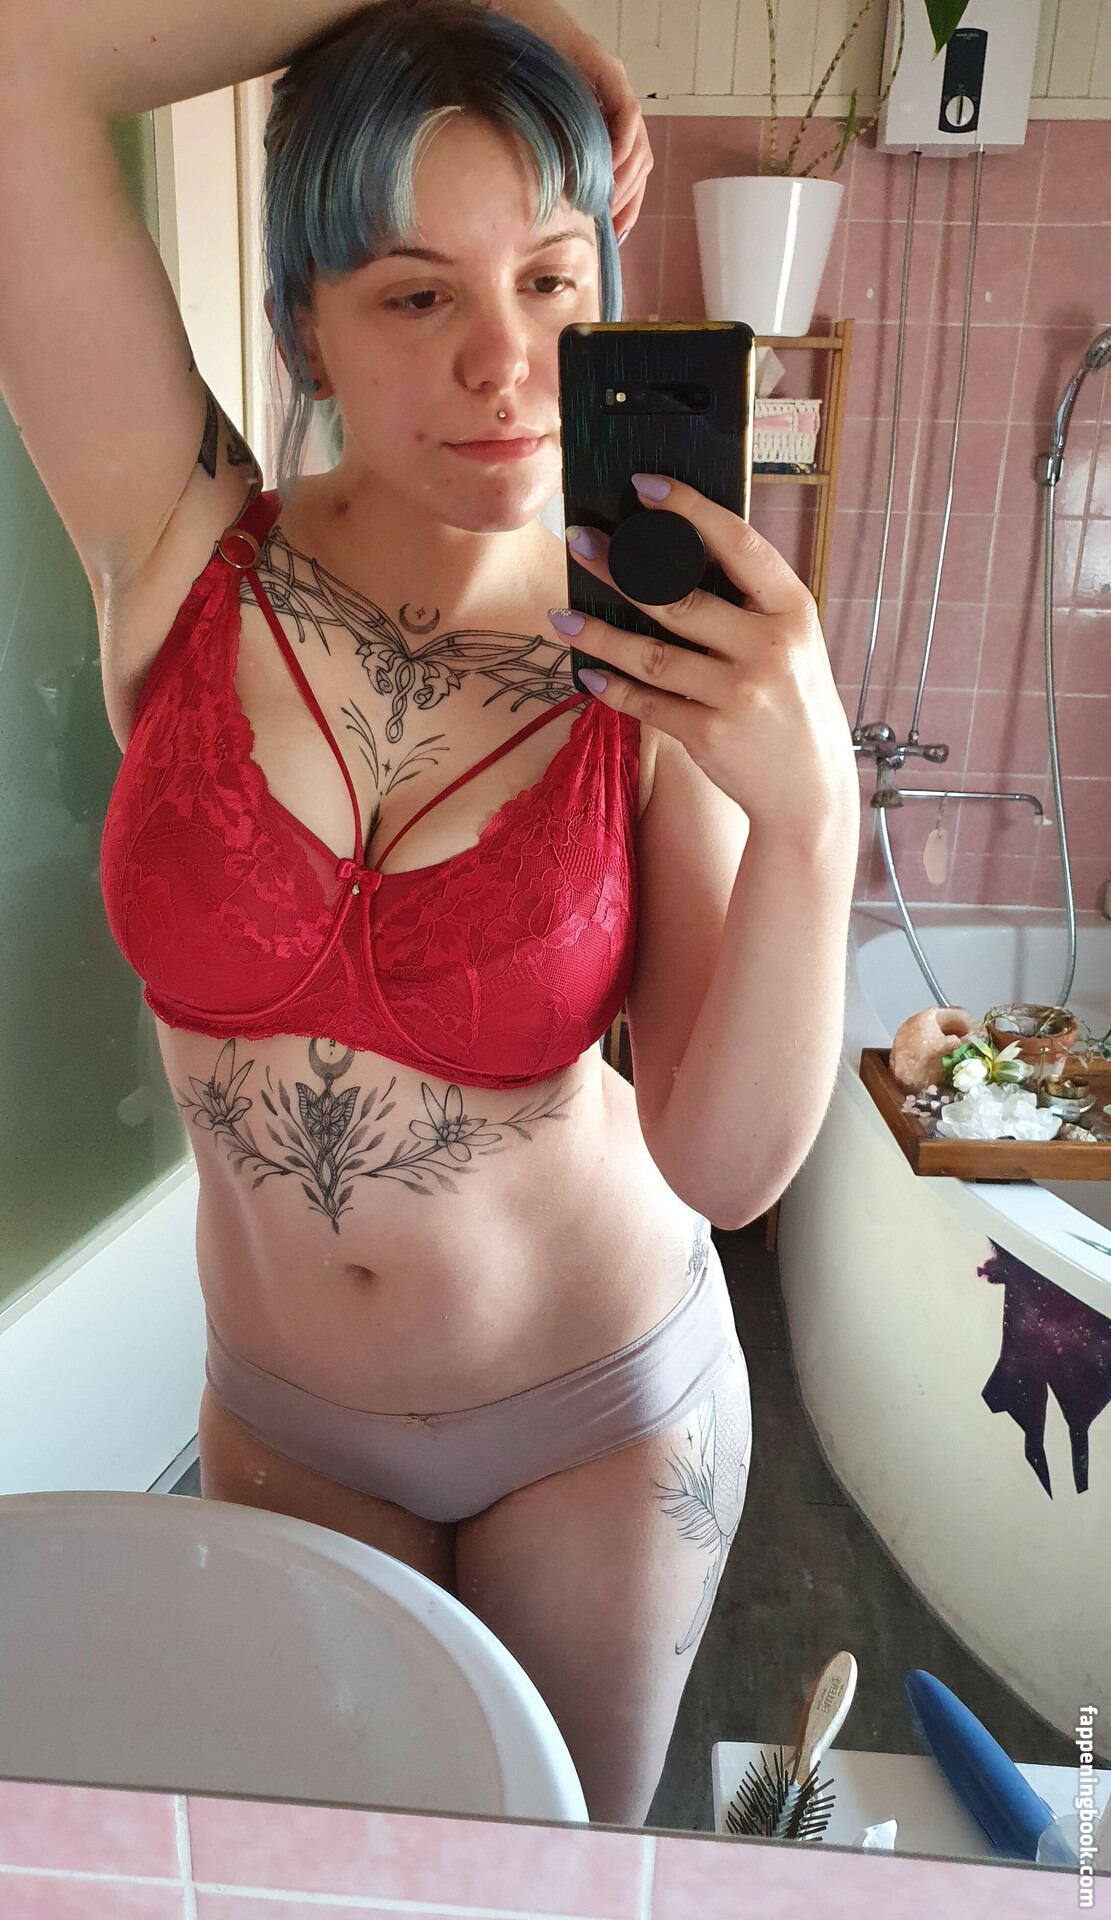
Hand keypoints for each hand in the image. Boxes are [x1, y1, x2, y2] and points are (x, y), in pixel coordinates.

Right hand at [485, 0, 652, 239]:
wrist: (509, 21)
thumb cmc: (518, 77)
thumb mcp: (539, 131)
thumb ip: (554, 160)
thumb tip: (554, 206)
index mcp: (604, 121)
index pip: (630, 169)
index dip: (629, 204)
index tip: (616, 234)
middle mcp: (616, 103)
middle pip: (641, 161)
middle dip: (629, 199)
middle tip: (609, 224)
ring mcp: (615, 86)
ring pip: (640, 143)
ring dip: (626, 178)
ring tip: (605, 199)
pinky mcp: (606, 69)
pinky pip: (627, 114)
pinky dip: (624, 143)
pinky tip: (609, 165)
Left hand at [547, 476, 858, 834]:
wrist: (811, 790)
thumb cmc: (793, 704)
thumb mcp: (792, 643)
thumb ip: (749, 605)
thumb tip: (672, 557)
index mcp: (792, 610)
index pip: (738, 543)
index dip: (689, 509)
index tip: (645, 485)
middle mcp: (768, 648)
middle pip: (678, 597)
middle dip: (619, 565)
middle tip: (579, 540)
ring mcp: (737, 693)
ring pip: (650, 653)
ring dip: (598, 633)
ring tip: (561, 614)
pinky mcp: (709, 734)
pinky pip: (646, 702)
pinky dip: (611, 686)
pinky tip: (585, 671)